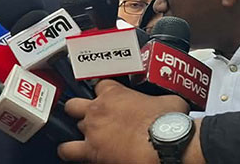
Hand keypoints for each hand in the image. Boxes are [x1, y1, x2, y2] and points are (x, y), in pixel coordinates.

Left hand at [57, 80, 188, 162]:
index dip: (104, 92)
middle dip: (80, 110)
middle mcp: (98, 109)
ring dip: (78, 131)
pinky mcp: (91, 150)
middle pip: (76, 104)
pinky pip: (68, 150)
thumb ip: (160, 100)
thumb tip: (170, 103)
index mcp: (115, 93)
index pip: (100, 85)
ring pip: (71, 125)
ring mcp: (92, 129)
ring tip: (84, 138)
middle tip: (92, 118)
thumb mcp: (169, 102)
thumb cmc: (169, 124)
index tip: (109, 99)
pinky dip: (69, 152)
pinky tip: (74, 154)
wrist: (165, 145)